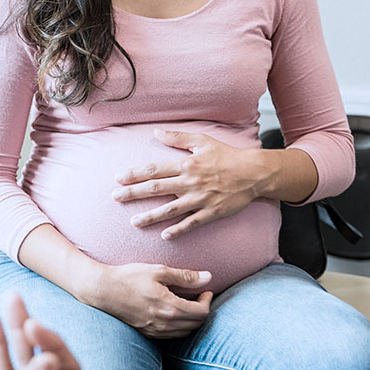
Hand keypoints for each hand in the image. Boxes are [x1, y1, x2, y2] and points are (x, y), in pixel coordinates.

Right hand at [86, 262, 213, 338]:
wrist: (102, 290)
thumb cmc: (129, 277)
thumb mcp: (158, 271)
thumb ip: (184, 276)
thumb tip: (208, 277)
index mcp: (170, 307)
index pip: (202, 312)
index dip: (208, 301)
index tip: (205, 290)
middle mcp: (165, 324)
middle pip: (196, 324)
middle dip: (202, 311)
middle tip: (199, 296)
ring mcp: (155, 331)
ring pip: (185, 332)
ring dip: (191, 320)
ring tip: (187, 304)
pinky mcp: (147, 334)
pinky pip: (171, 335)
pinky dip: (179, 326)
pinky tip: (173, 313)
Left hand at [114, 129, 264, 239]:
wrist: (254, 173)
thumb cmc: (227, 156)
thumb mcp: (202, 141)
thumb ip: (178, 137)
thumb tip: (156, 132)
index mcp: (186, 164)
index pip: (154, 169)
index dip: (134, 174)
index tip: (118, 178)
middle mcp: (190, 182)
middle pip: (156, 188)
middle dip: (133, 193)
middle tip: (115, 198)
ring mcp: (201, 199)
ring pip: (170, 210)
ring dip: (151, 216)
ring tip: (134, 222)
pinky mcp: (212, 212)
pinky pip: (192, 223)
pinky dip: (178, 230)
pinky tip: (164, 236)